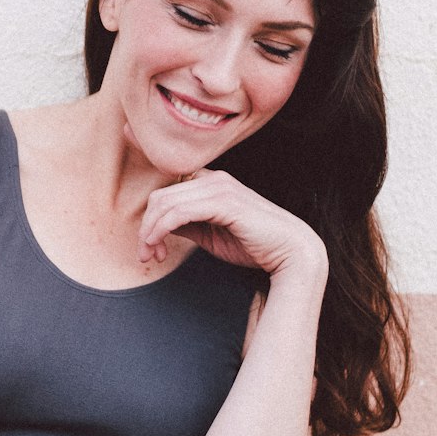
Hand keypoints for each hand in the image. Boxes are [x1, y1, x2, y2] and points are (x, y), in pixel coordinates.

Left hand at [132, 146, 327, 282]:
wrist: (291, 252)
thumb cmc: (253, 245)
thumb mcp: (210, 234)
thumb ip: (187, 225)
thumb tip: (158, 226)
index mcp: (211, 183)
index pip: (167, 191)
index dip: (150, 218)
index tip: (149, 244)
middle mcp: (214, 179)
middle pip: (161, 197)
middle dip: (146, 228)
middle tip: (145, 256)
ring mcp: (220, 188)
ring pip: (166, 204)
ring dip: (150, 233)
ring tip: (150, 256)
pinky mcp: (224, 203)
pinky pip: (179, 212)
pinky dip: (162, 230)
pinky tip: (159, 247)